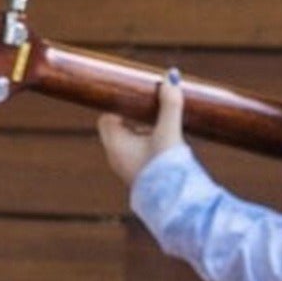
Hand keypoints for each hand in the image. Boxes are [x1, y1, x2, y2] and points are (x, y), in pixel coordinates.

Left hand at [97, 69, 185, 187]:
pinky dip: (148, 146)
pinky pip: (137, 154)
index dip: (120, 105)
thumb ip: (170, 105)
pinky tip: (165, 144)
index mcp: (115, 144)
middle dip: (134, 116)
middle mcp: (116, 157)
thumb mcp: (168, 132)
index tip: (136, 98)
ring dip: (143, 131)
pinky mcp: (138, 176)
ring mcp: (126, 168)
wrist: (175, 203)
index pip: (106, 118)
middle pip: (118, 128)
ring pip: (129, 142)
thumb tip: (171, 78)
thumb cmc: (166, 167)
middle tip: (151, 108)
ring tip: (162, 125)